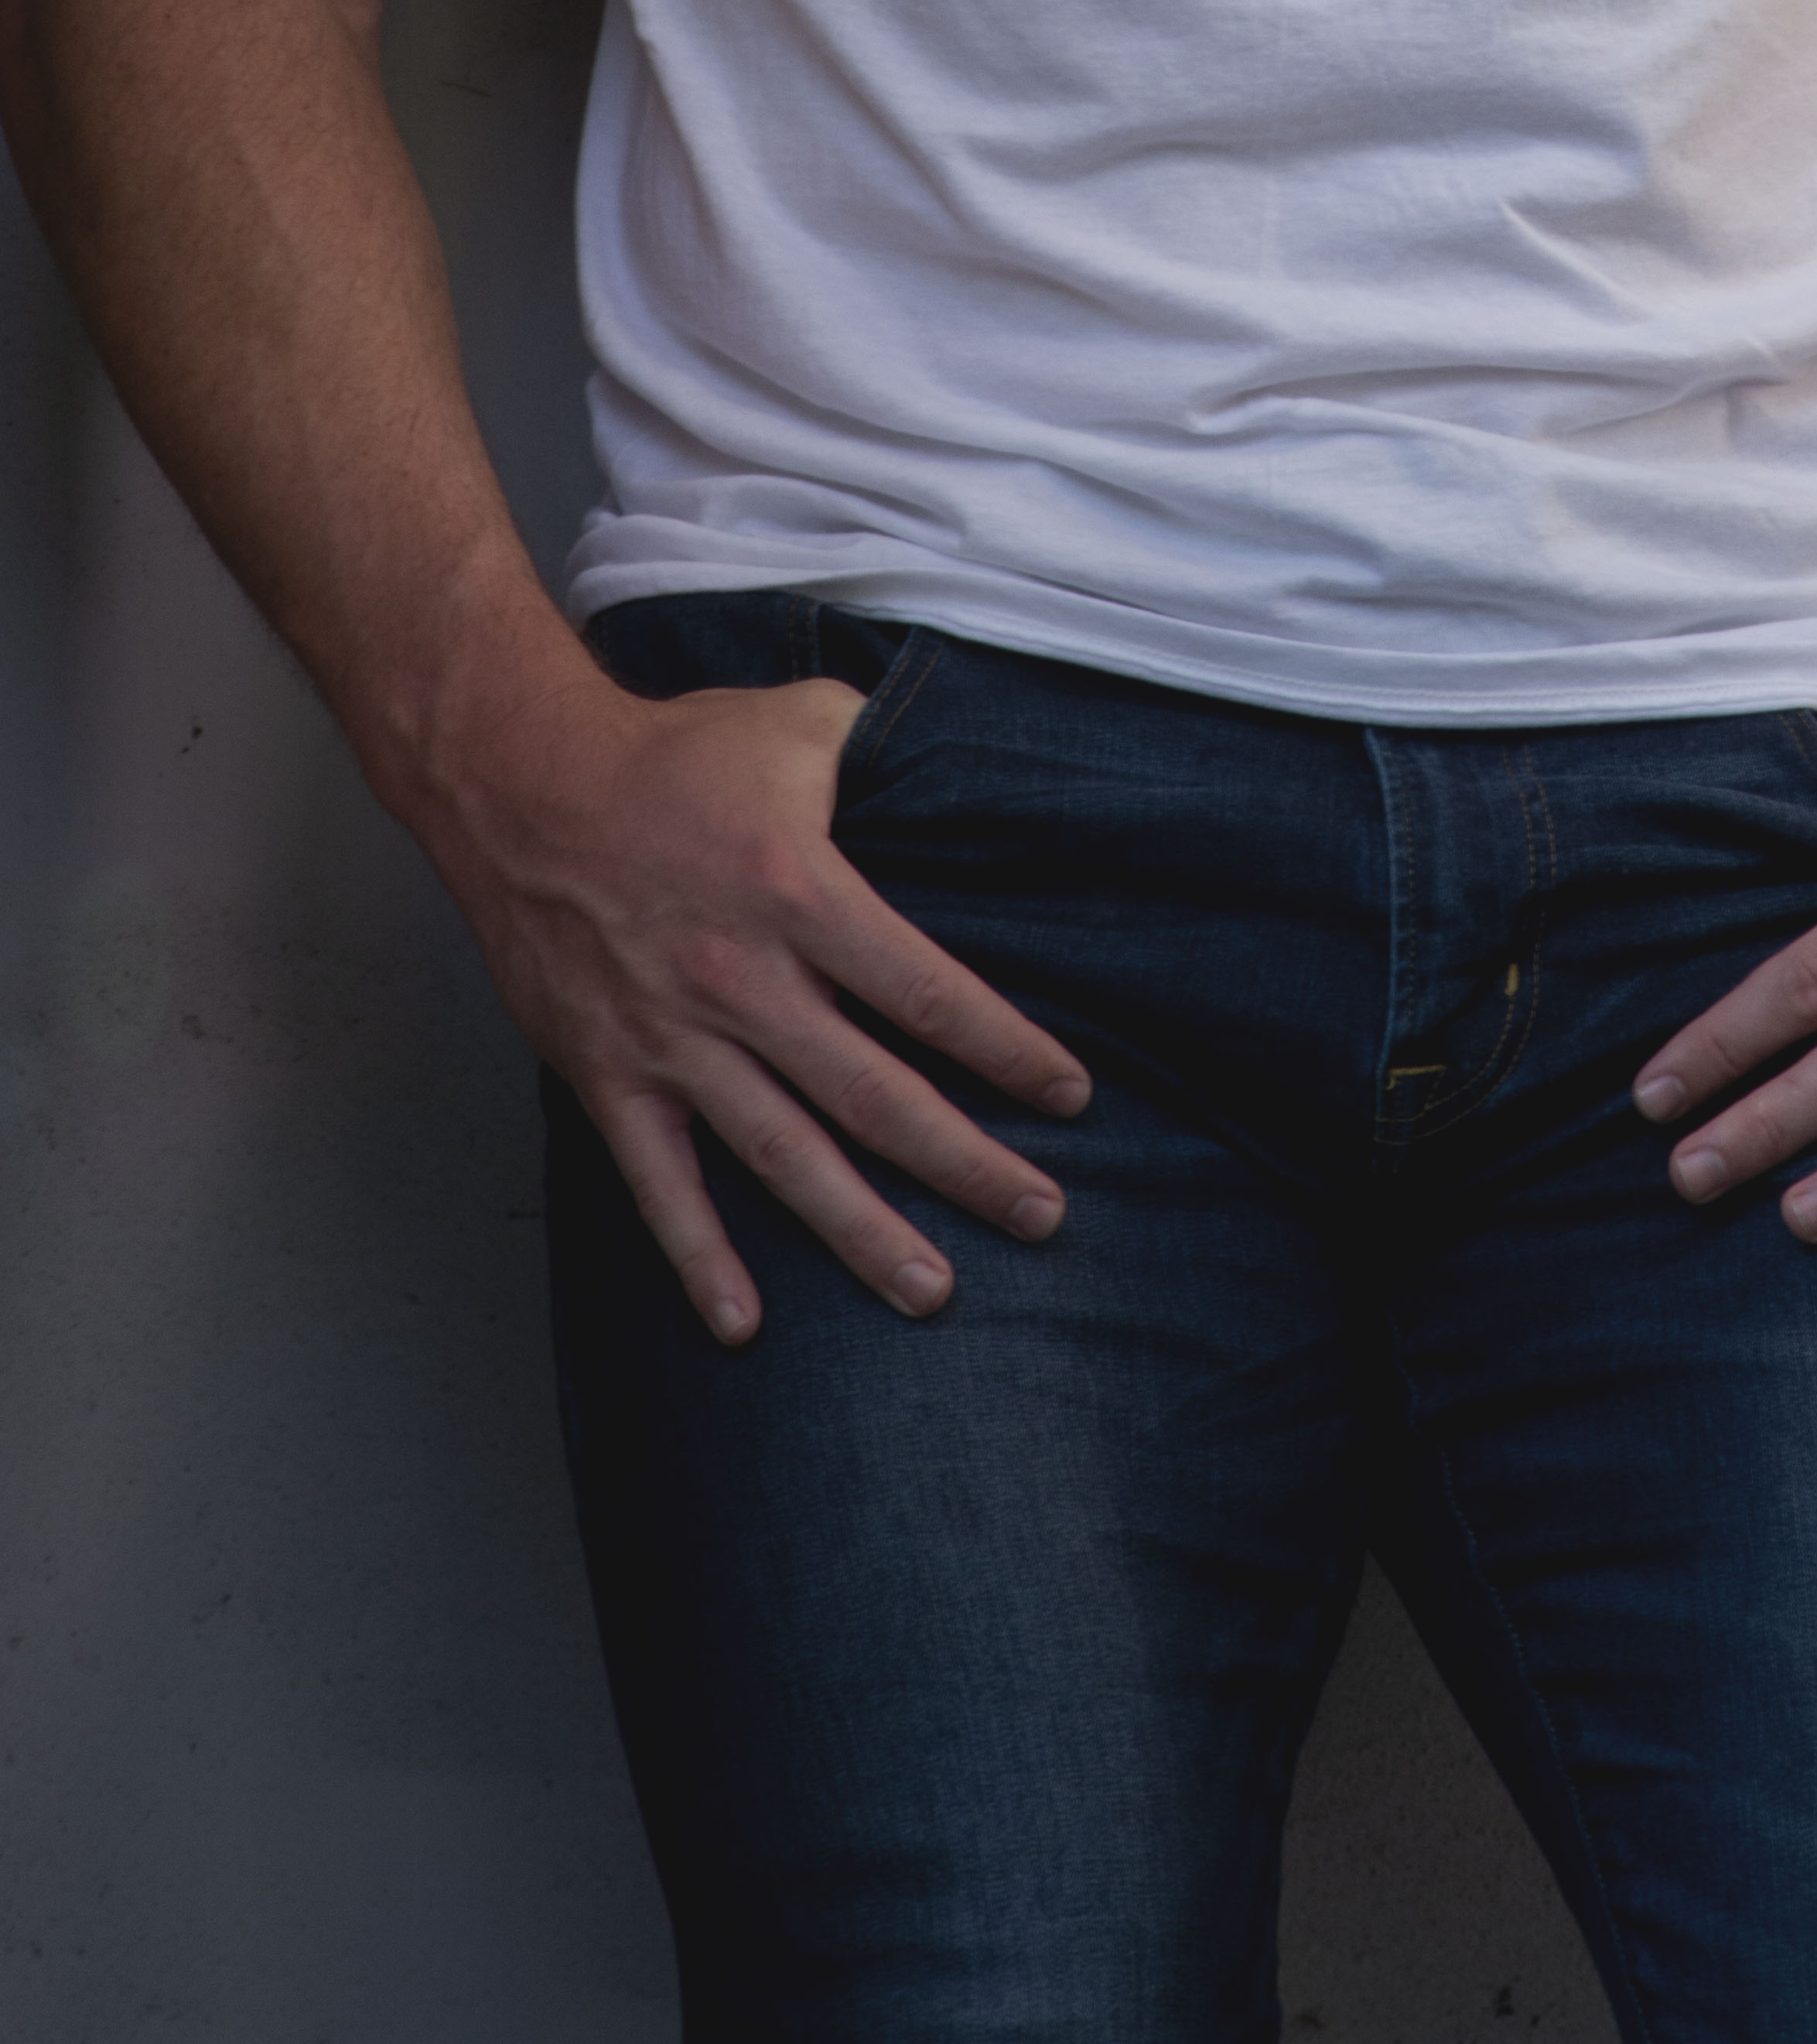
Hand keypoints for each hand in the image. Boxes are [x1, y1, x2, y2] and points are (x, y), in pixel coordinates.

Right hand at [415, 658, 1089, 1342]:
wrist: (521, 782)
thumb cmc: (671, 752)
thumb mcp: (800, 721)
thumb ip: (887, 748)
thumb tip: (963, 759)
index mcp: (799, 892)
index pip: (928, 993)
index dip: (1006, 1051)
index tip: (1068, 1097)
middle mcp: (742, 980)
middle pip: (875, 1096)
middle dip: (965, 1165)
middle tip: (1041, 1218)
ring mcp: (673, 1037)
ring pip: (784, 1157)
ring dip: (860, 1231)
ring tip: (930, 1290)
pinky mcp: (609, 1074)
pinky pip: (660, 1182)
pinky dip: (700, 1255)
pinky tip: (743, 1322)